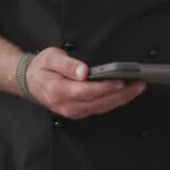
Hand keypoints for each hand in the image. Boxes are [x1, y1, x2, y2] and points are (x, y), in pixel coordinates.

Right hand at [25, 48, 145, 119]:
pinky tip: (124, 94)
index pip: (89, 91)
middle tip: (138, 84)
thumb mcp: (51, 57)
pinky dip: (113, 102)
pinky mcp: (78, 112)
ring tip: (137, 88)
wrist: (30, 81)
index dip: (107, 87)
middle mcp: (67, 105)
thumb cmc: (41, 69)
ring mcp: (73, 111)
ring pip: (102, 107)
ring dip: (122, 99)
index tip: (122, 81)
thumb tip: (83, 71)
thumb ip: (67, 65)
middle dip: (122, 94)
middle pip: (100, 102)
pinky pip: (99, 109)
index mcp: (60, 91)